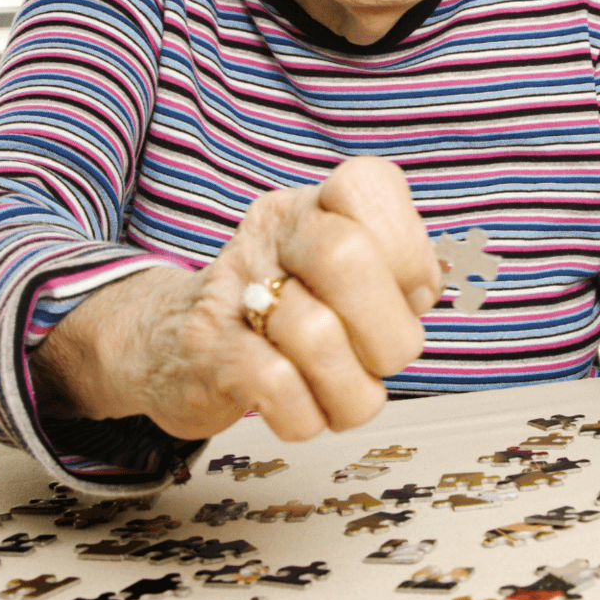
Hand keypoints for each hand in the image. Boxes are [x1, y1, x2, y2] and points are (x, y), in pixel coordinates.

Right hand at [37, 157, 440, 440]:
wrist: (169, 344)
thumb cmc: (280, 311)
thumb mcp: (339, 275)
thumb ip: (394, 272)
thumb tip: (430, 286)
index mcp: (313, 206)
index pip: (368, 183)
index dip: (408, 249)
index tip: (411, 293)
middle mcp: (272, 234)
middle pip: (346, 258)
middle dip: (389, 331)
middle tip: (384, 358)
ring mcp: (234, 289)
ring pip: (316, 336)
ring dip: (351, 390)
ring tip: (342, 392)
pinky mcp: (208, 349)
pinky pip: (277, 387)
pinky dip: (307, 415)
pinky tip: (303, 409)